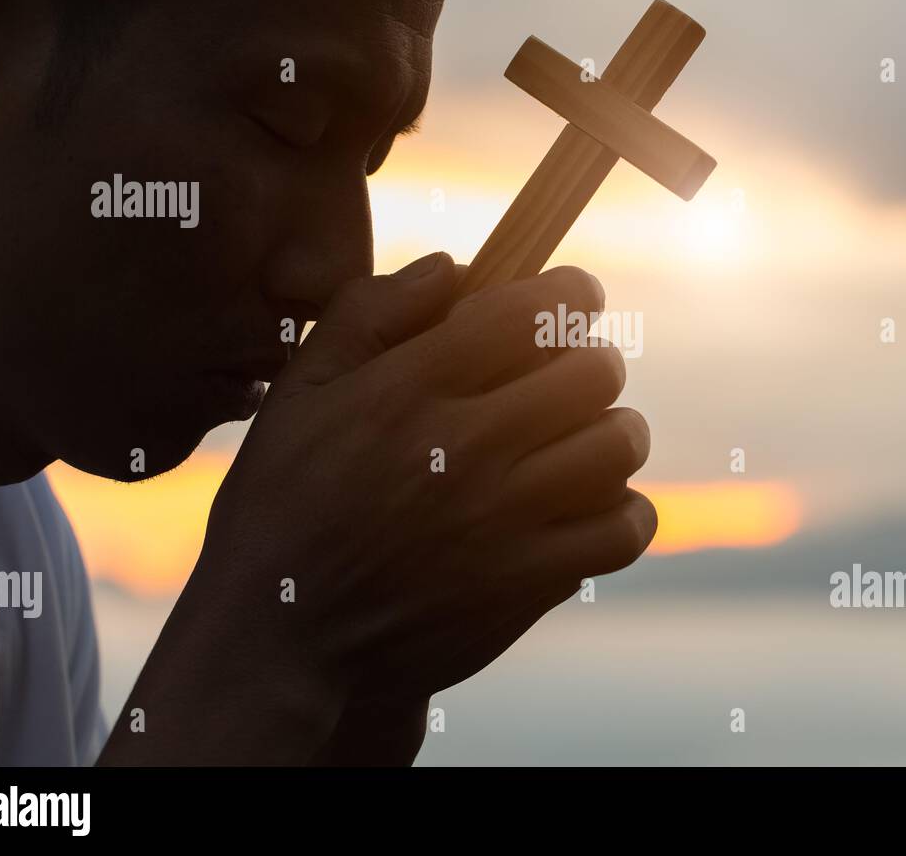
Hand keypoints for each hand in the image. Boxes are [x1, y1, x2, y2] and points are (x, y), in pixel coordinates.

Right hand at [202, 253, 654, 755]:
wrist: (281, 639)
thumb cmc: (285, 506)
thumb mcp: (298, 394)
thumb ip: (368, 314)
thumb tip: (451, 266)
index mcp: (407, 389)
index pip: (529, 312)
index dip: (572, 292)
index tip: (577, 298)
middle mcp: (463, 448)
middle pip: (593, 372)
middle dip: (592, 361)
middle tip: (572, 377)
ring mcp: (502, 520)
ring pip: (619, 444)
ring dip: (614, 431)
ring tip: (585, 440)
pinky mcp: (526, 583)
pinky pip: (623, 529)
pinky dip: (624, 513)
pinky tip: (593, 506)